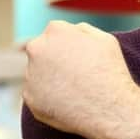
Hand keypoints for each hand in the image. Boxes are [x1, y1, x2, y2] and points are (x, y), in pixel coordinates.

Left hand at [23, 21, 139, 138]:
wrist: (108, 108)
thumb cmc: (110, 71)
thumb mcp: (105, 39)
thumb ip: (83, 30)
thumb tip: (71, 31)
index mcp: (55, 31)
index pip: (55, 32)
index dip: (69, 45)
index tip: (79, 57)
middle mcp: (37, 49)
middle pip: (42, 50)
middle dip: (54, 59)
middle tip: (75, 73)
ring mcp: (31, 74)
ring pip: (38, 73)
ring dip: (51, 78)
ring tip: (75, 89)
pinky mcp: (29, 98)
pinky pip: (37, 94)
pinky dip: (49, 97)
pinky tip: (68, 101)